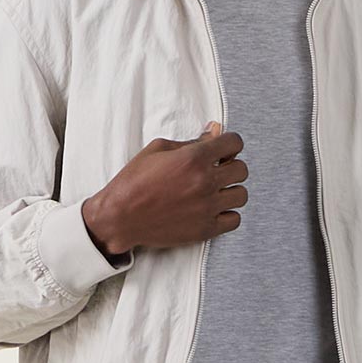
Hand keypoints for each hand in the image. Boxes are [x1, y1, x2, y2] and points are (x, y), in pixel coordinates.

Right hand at [82, 122, 246, 257]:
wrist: (120, 217)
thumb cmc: (134, 181)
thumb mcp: (158, 150)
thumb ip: (191, 142)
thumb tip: (213, 133)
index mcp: (194, 158)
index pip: (234, 143)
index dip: (230, 144)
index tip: (223, 149)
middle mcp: (204, 182)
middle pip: (241, 169)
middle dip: (231, 166)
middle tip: (218, 170)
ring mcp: (207, 207)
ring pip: (241, 195)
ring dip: (232, 190)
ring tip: (218, 191)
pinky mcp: (205, 229)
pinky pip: (234, 220)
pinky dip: (229, 214)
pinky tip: (215, 209)